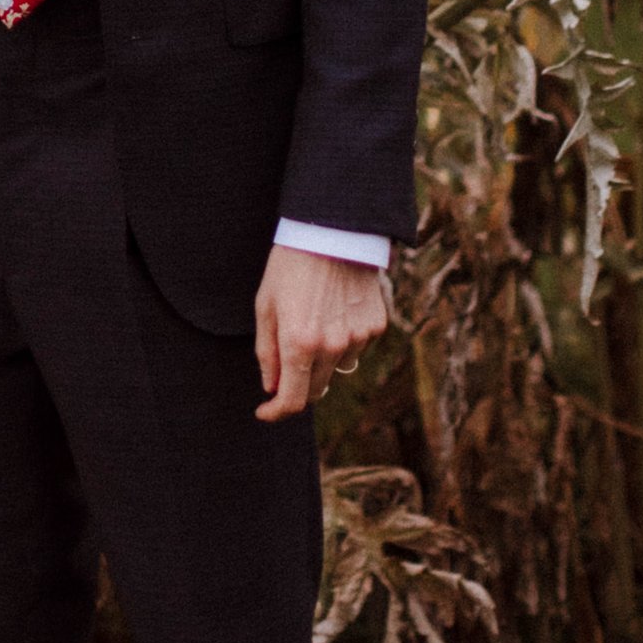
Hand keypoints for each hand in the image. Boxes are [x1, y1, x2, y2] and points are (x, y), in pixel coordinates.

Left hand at [252, 247, 388, 422]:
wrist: (332, 230)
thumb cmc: (290, 265)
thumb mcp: (266, 306)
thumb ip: (266, 352)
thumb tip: (270, 388)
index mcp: (299, 343)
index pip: (292, 400)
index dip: (276, 412)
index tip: (265, 411)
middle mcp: (332, 346)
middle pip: (316, 390)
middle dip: (298, 386)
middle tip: (286, 364)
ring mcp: (358, 337)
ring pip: (338, 369)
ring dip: (323, 361)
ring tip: (313, 322)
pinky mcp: (376, 326)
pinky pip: (356, 348)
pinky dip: (344, 340)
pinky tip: (335, 310)